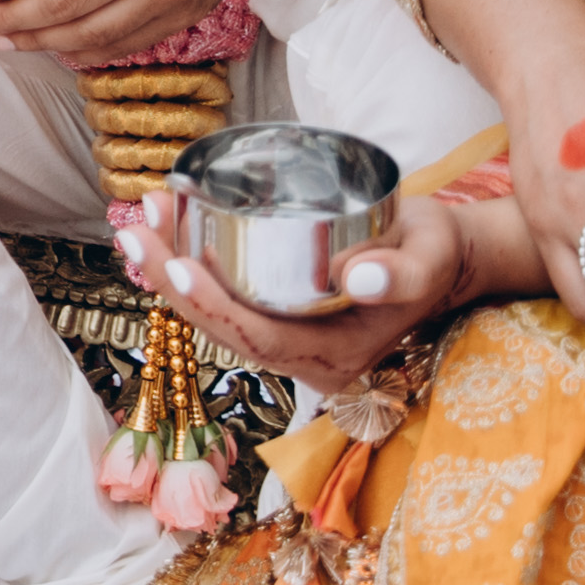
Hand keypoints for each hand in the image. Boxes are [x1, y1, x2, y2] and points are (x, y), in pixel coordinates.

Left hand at [112, 185, 505, 397]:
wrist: (446, 260)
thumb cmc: (437, 254)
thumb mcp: (431, 255)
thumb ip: (403, 272)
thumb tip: (356, 277)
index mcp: (336, 357)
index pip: (261, 339)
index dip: (215, 306)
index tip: (178, 264)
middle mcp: (305, 362)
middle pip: (225, 331)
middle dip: (173, 283)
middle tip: (137, 233)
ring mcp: (290, 345)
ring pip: (218, 316)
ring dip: (172, 272)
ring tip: (143, 222)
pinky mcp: (279, 320)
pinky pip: (226, 302)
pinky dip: (192, 268)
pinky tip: (165, 230)